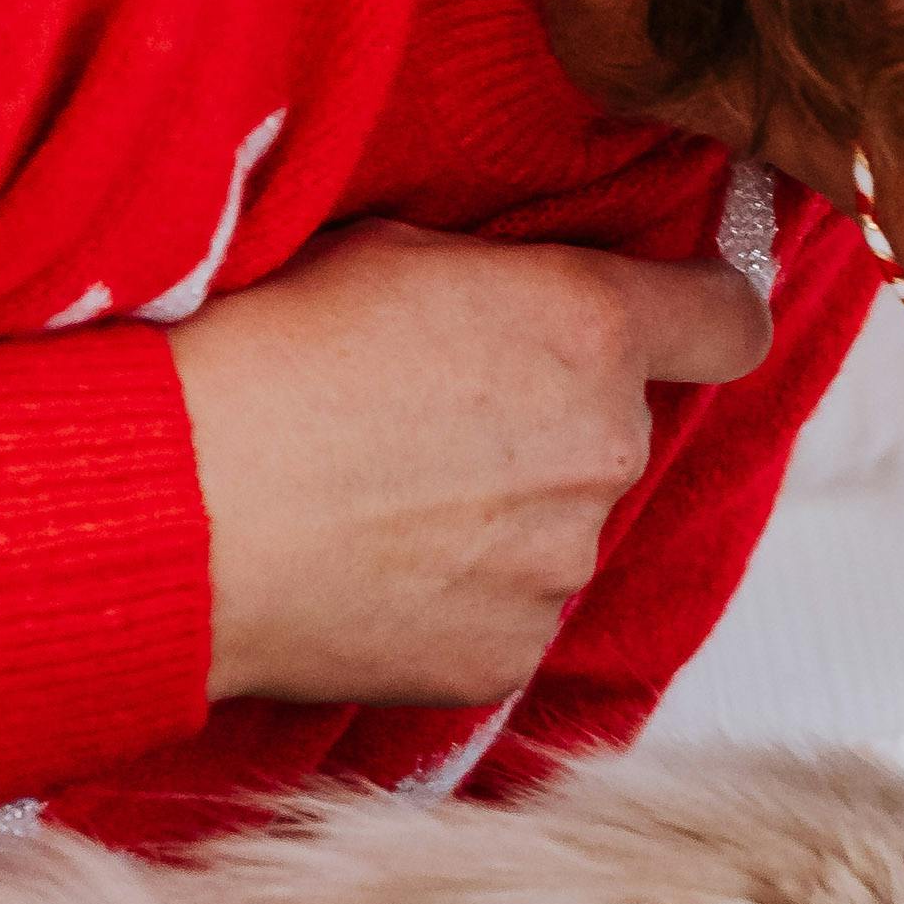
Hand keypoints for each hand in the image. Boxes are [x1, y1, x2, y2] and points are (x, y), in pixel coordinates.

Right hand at [167, 224, 770, 710]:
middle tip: (424, 422)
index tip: (672, 322)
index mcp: (590, 328)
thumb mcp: (391, 249)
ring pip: (559, 529)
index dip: (700, 317)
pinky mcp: (510, 654)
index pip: (728, 321)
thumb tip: (534, 298)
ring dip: (500, 517)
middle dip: (545, 425)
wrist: (175, 507)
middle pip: (614, 432)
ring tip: (376, 502)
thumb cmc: (260, 355)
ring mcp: (563, 563)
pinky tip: (367, 570)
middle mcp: (605, 448)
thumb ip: (505, 281)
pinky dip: (456, 598)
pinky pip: (509, 614)